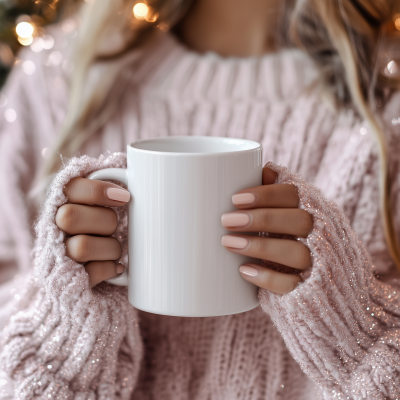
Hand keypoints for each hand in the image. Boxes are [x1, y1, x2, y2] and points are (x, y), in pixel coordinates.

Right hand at [55, 177, 129, 286]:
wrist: (86, 273)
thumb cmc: (103, 229)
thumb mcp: (103, 205)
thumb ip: (110, 185)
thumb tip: (131, 168)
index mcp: (62, 203)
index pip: (71, 188)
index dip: (97, 191)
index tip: (125, 197)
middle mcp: (54, 227)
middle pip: (70, 217)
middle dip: (105, 221)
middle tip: (118, 226)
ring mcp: (58, 255)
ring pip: (81, 246)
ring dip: (111, 248)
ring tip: (117, 250)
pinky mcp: (67, 280)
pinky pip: (91, 272)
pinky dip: (111, 268)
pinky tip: (118, 266)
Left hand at [221, 166, 312, 294]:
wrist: (328, 290)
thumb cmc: (298, 243)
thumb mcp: (293, 219)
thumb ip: (279, 199)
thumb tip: (260, 169)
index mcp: (315, 212)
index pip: (296, 195)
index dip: (267, 195)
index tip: (235, 199)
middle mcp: (323, 236)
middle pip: (300, 221)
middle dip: (261, 218)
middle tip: (226, 221)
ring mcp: (320, 266)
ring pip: (297, 253)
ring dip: (260, 246)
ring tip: (228, 243)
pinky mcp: (311, 292)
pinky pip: (293, 285)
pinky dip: (267, 278)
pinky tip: (244, 270)